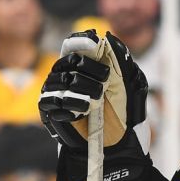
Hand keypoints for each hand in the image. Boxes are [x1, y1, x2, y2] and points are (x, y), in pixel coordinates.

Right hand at [39, 30, 151, 180]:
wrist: (116, 143)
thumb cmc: (124, 110)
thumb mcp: (130, 83)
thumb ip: (121, 60)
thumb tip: (108, 37)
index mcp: (86, 65)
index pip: (74, 44)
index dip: (81, 41)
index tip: (93, 43)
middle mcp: (67, 74)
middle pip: (69, 60)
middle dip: (89, 69)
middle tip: (103, 83)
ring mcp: (56, 92)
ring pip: (61, 80)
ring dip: (83, 89)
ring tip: (95, 101)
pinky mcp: (49, 111)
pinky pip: (52, 100)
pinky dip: (70, 104)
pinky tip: (83, 110)